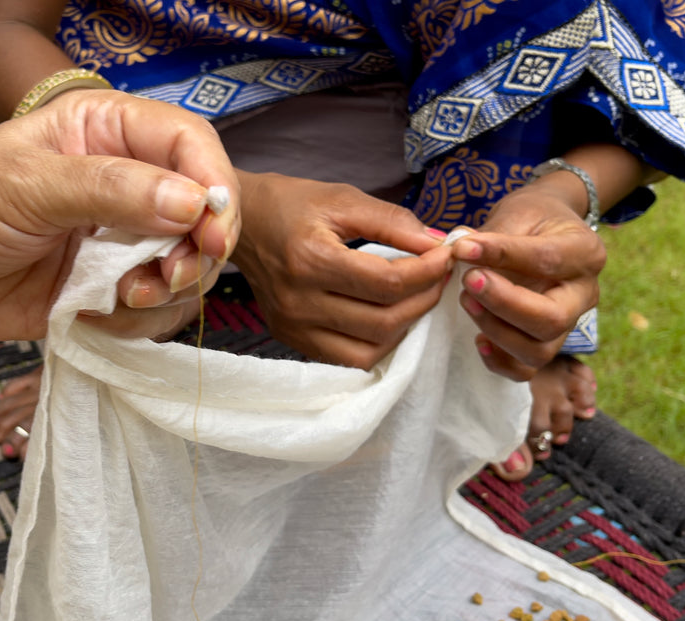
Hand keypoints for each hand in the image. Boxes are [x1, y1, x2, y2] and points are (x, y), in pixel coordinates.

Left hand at [0, 90, 239, 341]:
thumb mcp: (27, 184)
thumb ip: (111, 189)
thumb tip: (192, 203)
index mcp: (109, 132)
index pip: (191, 144)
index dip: (213, 185)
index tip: (212, 231)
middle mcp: (128, 183)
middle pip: (205, 212)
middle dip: (197, 251)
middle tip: (170, 275)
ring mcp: (124, 238)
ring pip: (190, 266)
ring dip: (168, 290)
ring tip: (123, 296)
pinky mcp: (113, 287)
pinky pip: (158, 309)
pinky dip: (139, 320)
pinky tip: (95, 314)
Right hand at [231, 172, 451, 368]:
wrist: (239, 225)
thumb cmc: (291, 204)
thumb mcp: (342, 199)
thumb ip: (392, 221)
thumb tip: (436, 244)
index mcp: (311, 260)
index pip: (387, 283)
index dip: (427, 273)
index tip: (445, 256)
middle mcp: (299, 301)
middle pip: (384, 321)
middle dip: (423, 300)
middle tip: (438, 277)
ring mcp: (293, 327)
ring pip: (370, 349)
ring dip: (404, 327)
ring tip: (416, 298)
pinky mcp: (291, 339)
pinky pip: (347, 358)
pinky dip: (376, 343)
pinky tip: (388, 317)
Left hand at [451, 187, 605, 380]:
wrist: (546, 231)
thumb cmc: (533, 218)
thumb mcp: (519, 214)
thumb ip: (494, 236)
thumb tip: (459, 251)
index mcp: (585, 252)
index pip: (546, 261)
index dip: (501, 256)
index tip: (462, 248)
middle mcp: (585, 294)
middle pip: (552, 319)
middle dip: (503, 305)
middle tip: (468, 282)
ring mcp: (570, 324)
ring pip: (539, 351)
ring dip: (496, 331)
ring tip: (467, 301)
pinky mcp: (549, 343)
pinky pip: (526, 370)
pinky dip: (499, 361)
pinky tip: (478, 339)